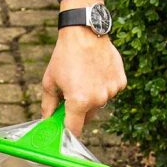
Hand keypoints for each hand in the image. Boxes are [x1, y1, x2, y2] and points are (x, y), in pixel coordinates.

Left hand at [41, 0, 126, 135]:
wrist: (84, 33)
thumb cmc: (64, 57)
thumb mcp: (49, 82)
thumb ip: (48, 106)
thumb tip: (46, 122)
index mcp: (78, 102)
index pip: (74, 130)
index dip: (67, 133)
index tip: (63, 134)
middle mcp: (98, 99)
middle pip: (87, 117)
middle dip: (78, 112)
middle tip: (71, 98)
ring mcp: (111, 91)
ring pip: (99, 104)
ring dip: (92, 98)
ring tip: (84, 78)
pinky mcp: (121, 81)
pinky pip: (110, 92)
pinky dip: (103, 87)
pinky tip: (96, 73)